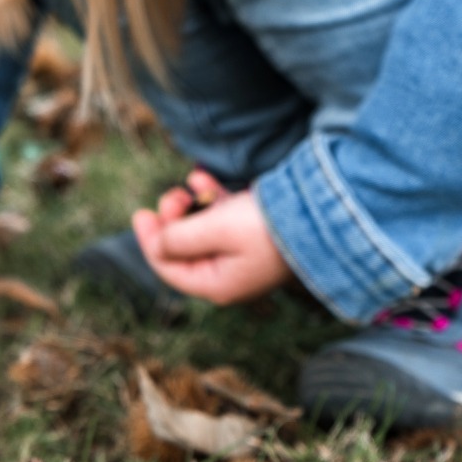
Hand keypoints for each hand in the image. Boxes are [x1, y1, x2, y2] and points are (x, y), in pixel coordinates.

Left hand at [131, 170, 293, 305]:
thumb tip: (159, 242)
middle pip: (183, 249)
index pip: (169, 269)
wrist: (321, 215)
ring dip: (190, 206)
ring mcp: (243, 256)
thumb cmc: (265, 227)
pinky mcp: (256, 235)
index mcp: (216, 285)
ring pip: (202, 231)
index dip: (150, 241)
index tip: (141, 212)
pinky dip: (209, 199)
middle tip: (174, 195)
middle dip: (173, 219)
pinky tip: (200, 177)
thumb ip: (179, 238)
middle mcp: (228, 275)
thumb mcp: (215, 230)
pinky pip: (223, 219)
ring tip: (189, 184)